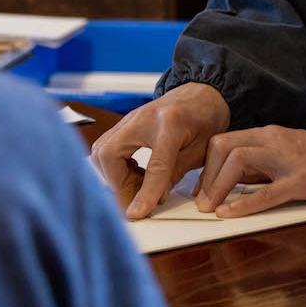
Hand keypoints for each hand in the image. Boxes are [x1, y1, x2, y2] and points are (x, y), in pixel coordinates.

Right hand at [90, 82, 229, 218]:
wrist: (201, 93)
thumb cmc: (205, 118)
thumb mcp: (199, 151)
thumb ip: (174, 175)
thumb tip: (153, 200)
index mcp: (170, 124)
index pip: (153, 165)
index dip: (144, 193)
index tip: (137, 213)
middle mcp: (143, 118)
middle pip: (108, 154)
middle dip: (117, 181)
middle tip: (136, 195)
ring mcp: (130, 118)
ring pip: (101, 151)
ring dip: (114, 174)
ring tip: (137, 183)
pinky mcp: (124, 123)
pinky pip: (105, 147)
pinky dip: (114, 165)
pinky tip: (135, 172)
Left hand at [194, 126, 305, 217]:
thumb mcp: (286, 152)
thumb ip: (261, 163)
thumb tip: (230, 181)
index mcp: (267, 135)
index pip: (223, 140)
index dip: (205, 165)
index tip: (200, 187)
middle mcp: (272, 141)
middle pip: (223, 146)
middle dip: (205, 174)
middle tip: (200, 200)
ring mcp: (286, 160)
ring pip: (238, 160)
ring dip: (217, 186)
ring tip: (209, 208)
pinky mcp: (301, 181)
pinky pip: (265, 192)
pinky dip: (242, 204)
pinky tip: (229, 214)